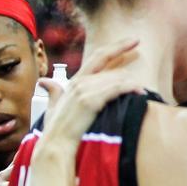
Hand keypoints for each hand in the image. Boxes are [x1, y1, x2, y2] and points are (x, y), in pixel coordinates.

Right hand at [34, 38, 143, 154]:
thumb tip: (44, 82)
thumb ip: (53, 91)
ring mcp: (84, 90)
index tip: (134, 40)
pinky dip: (131, 88)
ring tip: (142, 92)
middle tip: (139, 60)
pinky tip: (140, 92)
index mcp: (75, 81)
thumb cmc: (57, 128)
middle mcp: (79, 82)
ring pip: (117, 78)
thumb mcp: (54, 106)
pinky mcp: (91, 101)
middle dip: (126, 61)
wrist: (55, 145)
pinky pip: (117, 88)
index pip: (99, 56)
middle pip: (111, 66)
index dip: (117, 46)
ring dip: (132, 84)